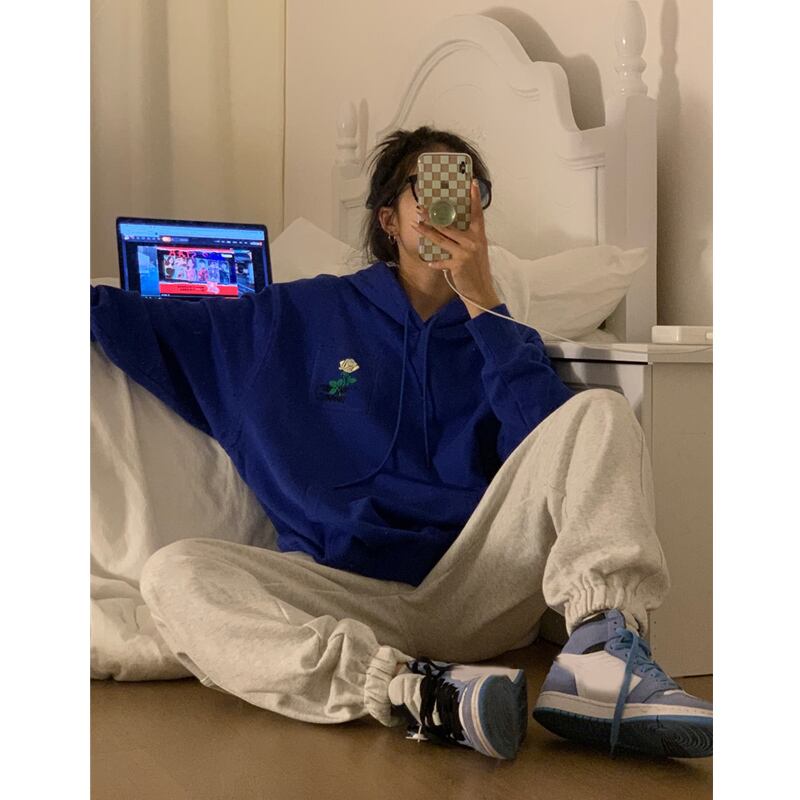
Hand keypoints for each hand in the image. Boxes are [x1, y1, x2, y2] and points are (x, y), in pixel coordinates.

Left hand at [411, 180, 500, 317]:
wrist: (481, 291)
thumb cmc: (477, 271)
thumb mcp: (477, 252)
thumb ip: (468, 239)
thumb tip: (452, 229)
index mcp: (479, 236)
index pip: (477, 214)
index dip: (474, 199)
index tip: (472, 183)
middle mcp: (473, 241)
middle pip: (449, 225)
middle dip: (433, 216)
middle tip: (421, 208)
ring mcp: (465, 253)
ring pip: (441, 239)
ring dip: (426, 232)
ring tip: (416, 225)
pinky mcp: (458, 265)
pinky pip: (442, 261)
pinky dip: (435, 261)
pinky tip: (428, 260)